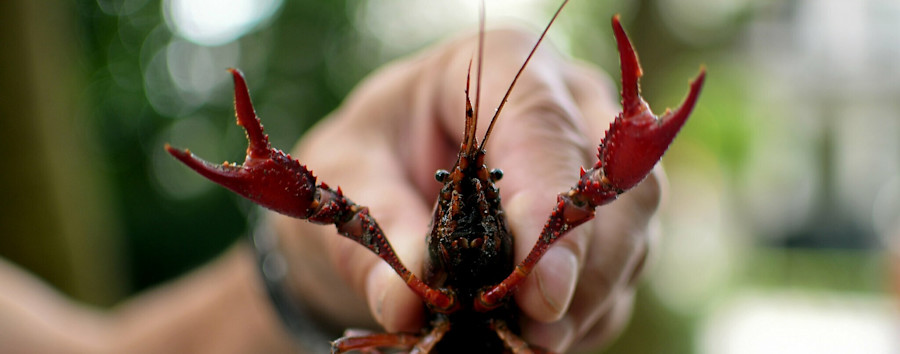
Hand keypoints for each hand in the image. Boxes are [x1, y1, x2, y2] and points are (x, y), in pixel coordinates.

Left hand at [271, 29, 660, 351]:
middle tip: (533, 334)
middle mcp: (567, 106)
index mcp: (501, 68)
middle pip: (614, 188)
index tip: (541, 292)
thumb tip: (408, 302)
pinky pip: (619, 272)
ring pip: (630, 237)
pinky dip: (584, 315)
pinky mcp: (603, 219)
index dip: (548, 209)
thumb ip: (381, 228)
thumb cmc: (373, 154)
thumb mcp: (353, 176)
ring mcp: (593, 165)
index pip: (545, 128)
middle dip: (582, 271)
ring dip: (587, 301)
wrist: (389, 171)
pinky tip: (534, 336)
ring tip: (526, 343)